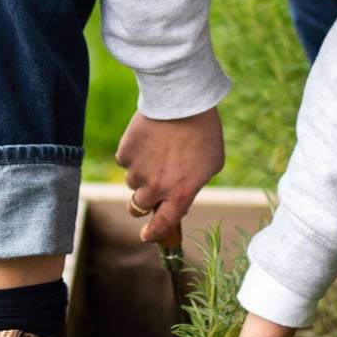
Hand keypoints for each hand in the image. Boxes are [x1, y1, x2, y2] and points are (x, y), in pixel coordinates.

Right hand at [114, 106, 222, 246]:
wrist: (182, 101)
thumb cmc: (204, 132)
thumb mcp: (212, 165)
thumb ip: (194, 186)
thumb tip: (182, 199)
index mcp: (180, 194)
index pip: (162, 225)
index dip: (153, 233)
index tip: (146, 235)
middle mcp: (156, 188)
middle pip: (139, 207)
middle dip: (143, 202)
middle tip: (150, 187)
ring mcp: (138, 171)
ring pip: (131, 182)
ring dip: (140, 174)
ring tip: (157, 151)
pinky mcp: (125, 153)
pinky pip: (125, 160)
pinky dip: (133, 154)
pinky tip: (148, 138)